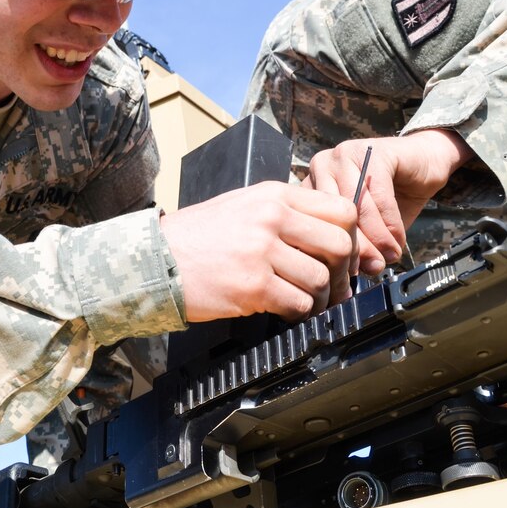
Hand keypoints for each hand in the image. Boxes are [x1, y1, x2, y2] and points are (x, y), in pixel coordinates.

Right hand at [160, 182, 358, 322]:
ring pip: (321, 279)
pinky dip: (298, 312)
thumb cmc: (197, 237)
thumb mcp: (242, 205)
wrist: (154, 260)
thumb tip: (329, 232)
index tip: (346, 257)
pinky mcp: (253, 286)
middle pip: (340, 245)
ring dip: (319, 298)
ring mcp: (262, 251)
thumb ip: (284, 212)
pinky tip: (284, 310)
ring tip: (304, 302)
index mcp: (274, 195)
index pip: (342, 210)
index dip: (352, 238)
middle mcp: (272, 218)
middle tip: (335, 287)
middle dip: (343, 273)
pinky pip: (298, 303)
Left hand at [305, 129, 473, 274]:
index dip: (331, 253)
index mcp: (312, 185)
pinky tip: (399, 239)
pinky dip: (390, 223)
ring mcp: (345, 156)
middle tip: (372, 268)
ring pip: (355, 207)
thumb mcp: (367, 226)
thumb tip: (346, 276)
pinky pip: (378, 196)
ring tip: (389, 256)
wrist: (424, 164)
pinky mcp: (371, 153)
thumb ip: (354, 245)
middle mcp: (322, 167)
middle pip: (332, 216)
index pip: (313, 223)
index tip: (347, 277)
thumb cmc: (393, 197)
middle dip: (353, 248)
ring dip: (375, 238)